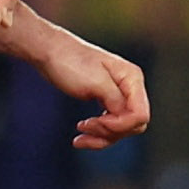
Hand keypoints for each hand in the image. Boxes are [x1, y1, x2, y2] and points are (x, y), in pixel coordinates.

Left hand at [31, 30, 149, 149]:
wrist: (48, 51)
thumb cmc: (70, 62)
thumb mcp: (95, 82)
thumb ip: (115, 100)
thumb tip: (126, 118)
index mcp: (132, 78)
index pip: (140, 115)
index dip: (120, 125)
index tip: (97, 121)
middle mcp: (129, 87)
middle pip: (132, 125)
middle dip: (110, 132)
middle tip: (85, 125)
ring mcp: (118, 95)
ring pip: (120, 129)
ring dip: (101, 137)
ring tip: (79, 133)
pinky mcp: (106, 101)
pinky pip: (109, 126)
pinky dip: (96, 134)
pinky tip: (80, 137)